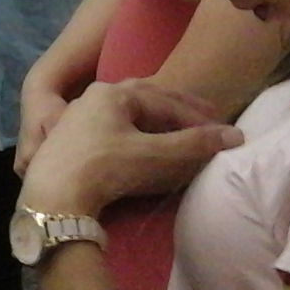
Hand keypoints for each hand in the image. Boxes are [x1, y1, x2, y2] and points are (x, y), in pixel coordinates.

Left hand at [18, 80, 239, 216]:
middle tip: (207, 114)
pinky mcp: (69, 137)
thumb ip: (194, 144)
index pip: (166, 101)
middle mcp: (93, 97)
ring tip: (177, 125)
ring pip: (126, 109)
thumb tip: (235, 136)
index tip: (223, 130)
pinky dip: (134, 127)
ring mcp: (78, 115)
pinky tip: (140, 138)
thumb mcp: (156, 156)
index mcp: (113, 93)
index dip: (198, 117)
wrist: (54, 196)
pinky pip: (111, 124)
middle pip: (144, 96)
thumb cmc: (107, 169)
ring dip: (155, 116)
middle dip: (177, 106)